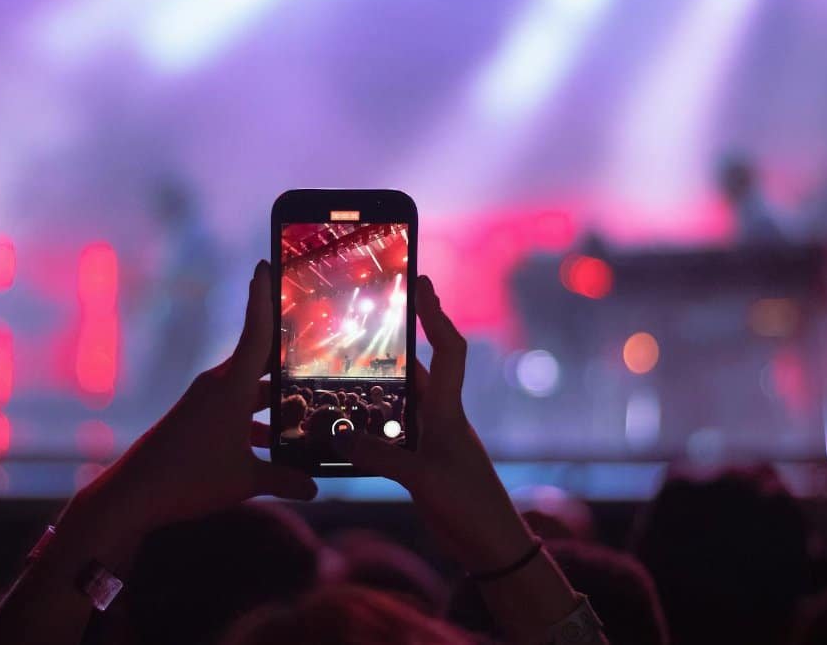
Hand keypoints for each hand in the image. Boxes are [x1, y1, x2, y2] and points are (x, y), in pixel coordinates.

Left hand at [72, 260, 316, 557]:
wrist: (133, 496)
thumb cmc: (190, 480)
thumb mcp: (247, 481)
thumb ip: (285, 480)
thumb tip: (313, 488)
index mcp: (232, 387)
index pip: (255, 331)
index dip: (263, 296)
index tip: (265, 263)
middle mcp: (218, 387)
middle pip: (262, 362)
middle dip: (289, 359)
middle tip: (320, 347)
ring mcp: (206, 404)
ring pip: (251, 391)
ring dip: (275, 399)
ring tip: (309, 407)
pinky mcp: (197, 421)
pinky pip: (236, 411)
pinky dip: (256, 422)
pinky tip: (274, 444)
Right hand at [334, 276, 530, 571]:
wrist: (491, 545)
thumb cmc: (470, 505)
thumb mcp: (422, 478)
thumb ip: (378, 456)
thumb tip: (336, 438)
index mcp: (448, 411)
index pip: (448, 349)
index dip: (435, 314)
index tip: (422, 281)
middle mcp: (440, 418)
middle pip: (416, 370)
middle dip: (392, 346)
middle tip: (359, 323)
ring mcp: (430, 441)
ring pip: (399, 403)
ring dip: (374, 390)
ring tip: (336, 373)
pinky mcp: (420, 464)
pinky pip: (389, 435)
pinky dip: (367, 429)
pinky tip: (342, 431)